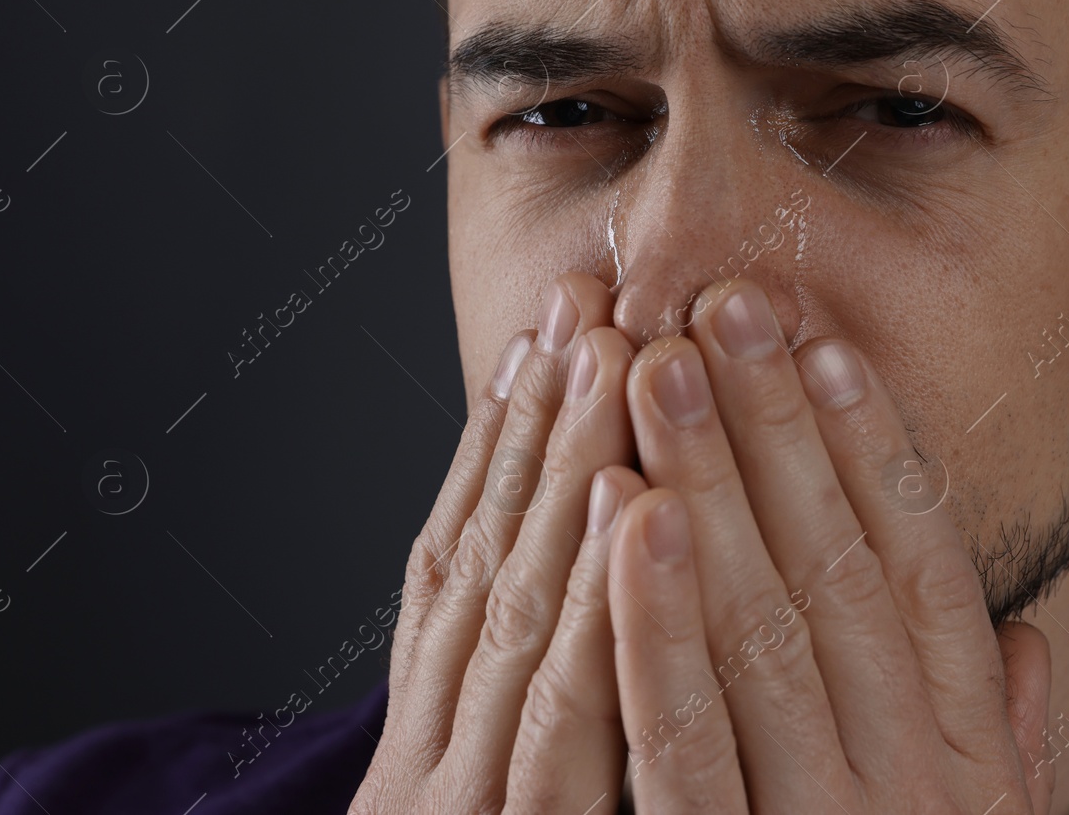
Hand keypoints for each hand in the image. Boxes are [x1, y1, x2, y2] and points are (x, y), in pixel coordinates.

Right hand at [352, 273, 646, 813]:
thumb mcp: (496, 774)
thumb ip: (535, 677)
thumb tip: (583, 526)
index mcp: (430, 727)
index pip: (463, 555)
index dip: (501, 436)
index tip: (545, 330)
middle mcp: (434, 747)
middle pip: (492, 558)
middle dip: (539, 423)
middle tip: (586, 303)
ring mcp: (472, 795)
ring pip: (524, 612)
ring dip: (567, 473)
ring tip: (614, 358)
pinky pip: (565, 724)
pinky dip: (598, 607)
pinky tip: (637, 507)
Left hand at [606, 279, 1054, 813]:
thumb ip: (1001, 738)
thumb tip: (1028, 643)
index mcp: (971, 759)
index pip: (929, 577)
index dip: (879, 456)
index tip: (829, 349)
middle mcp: (911, 779)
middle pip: (839, 573)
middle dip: (778, 428)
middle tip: (727, 307)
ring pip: (760, 629)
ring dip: (708, 483)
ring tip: (658, 367)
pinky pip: (679, 739)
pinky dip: (649, 619)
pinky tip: (624, 510)